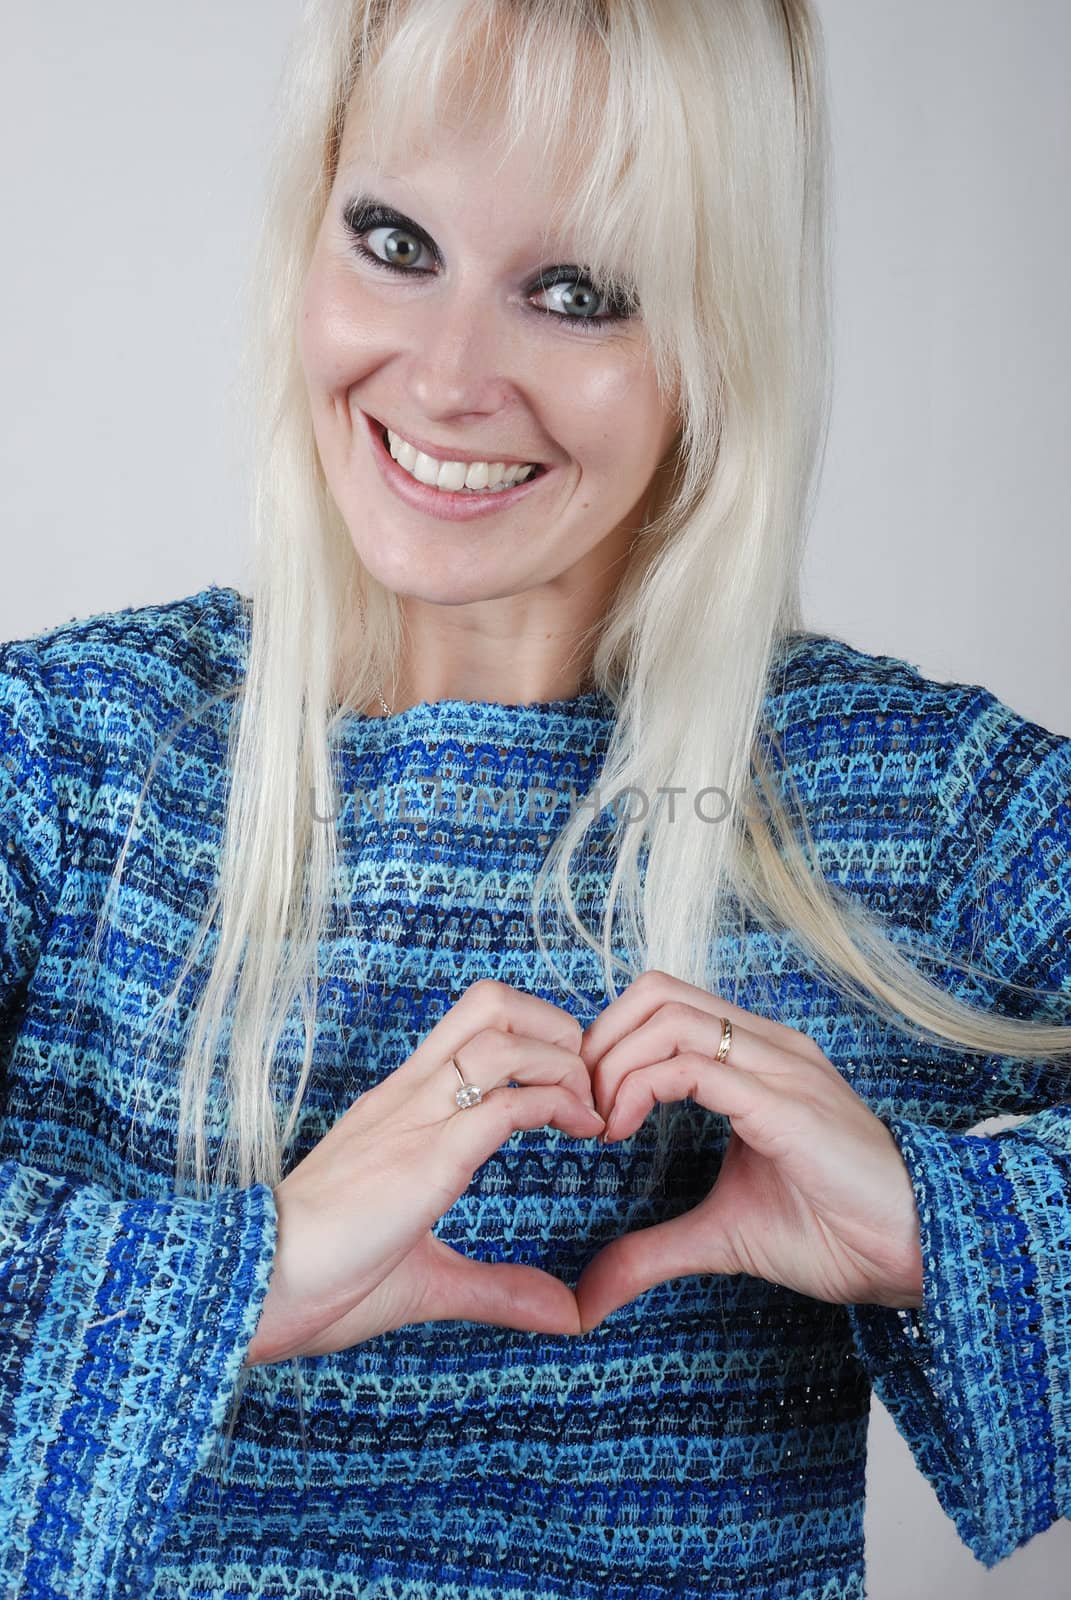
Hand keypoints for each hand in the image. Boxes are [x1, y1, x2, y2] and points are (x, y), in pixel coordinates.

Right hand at [244, 979, 605, 1364]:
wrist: (250, 1289)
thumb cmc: (317, 1283)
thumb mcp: (424, 1279)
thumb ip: (495, 1288)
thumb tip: (564, 1314)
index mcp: (400, 1109)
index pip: (474, 1024)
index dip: (537, 1036)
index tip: (571, 1087)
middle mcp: (408, 1097)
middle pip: (491, 1002)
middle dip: (556, 1026)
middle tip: (586, 1082)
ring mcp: (414, 1121)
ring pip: (503, 1036)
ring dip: (564, 1061)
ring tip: (589, 1109)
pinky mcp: (426, 1159)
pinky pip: (504, 1103)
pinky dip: (557, 1103)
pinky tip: (580, 1130)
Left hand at [573, 969, 923, 1333]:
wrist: (915, 1254)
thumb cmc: (834, 1233)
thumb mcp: (720, 1236)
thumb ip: (652, 1250)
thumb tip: (588, 1295)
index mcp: (756, 1059)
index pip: (661, 1004)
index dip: (607, 1043)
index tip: (586, 1109)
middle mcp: (768, 1046)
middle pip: (655, 992)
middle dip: (599, 1043)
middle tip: (582, 1108)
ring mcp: (780, 1067)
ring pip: (668, 1017)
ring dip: (614, 1064)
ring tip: (604, 1123)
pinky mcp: (785, 1103)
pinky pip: (695, 1066)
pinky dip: (640, 1088)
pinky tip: (624, 1130)